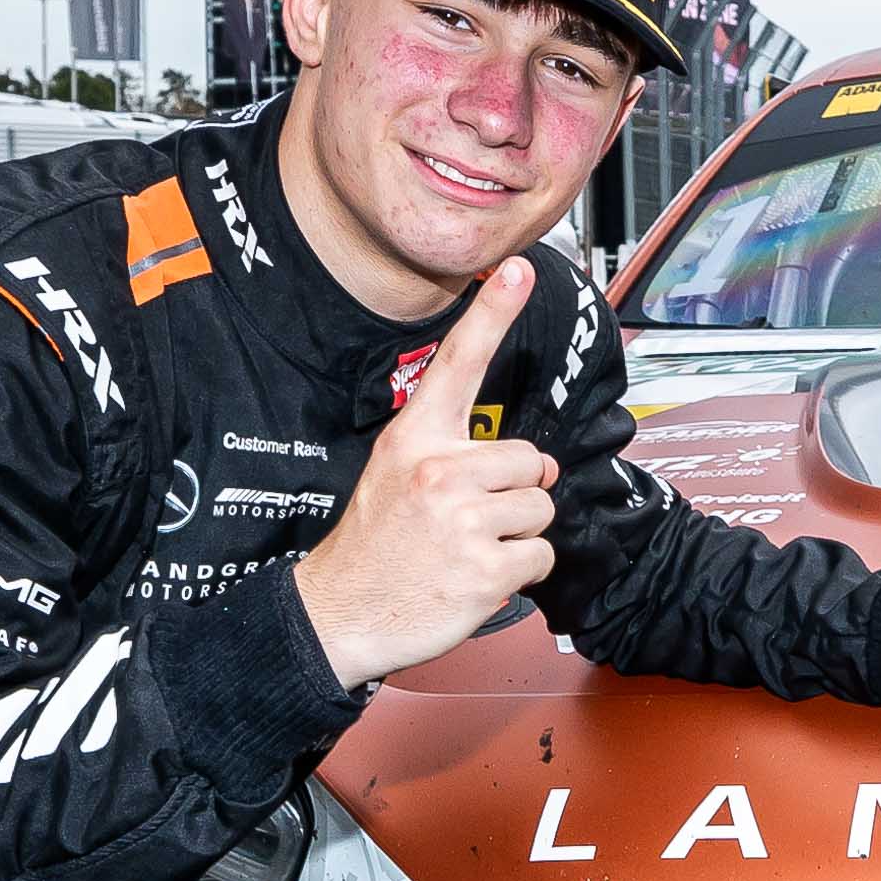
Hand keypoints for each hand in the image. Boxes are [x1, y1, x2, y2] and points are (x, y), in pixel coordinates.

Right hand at [290, 258, 558, 685]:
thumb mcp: (395, 474)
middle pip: (530, 461)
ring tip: (467, 549)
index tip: (517, 268)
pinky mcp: (485, 570)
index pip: (459, 363)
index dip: (493, 312)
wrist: (340, 612)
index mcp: (415, 439)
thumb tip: (537, 464)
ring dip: (517, 535)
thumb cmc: (374, 544)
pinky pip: (539, 556)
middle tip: (470, 519)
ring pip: (539, 510)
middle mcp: (440, 471)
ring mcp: (463, 522)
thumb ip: (457, 454)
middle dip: (515, 493)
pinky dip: (518, 572)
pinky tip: (474, 577)